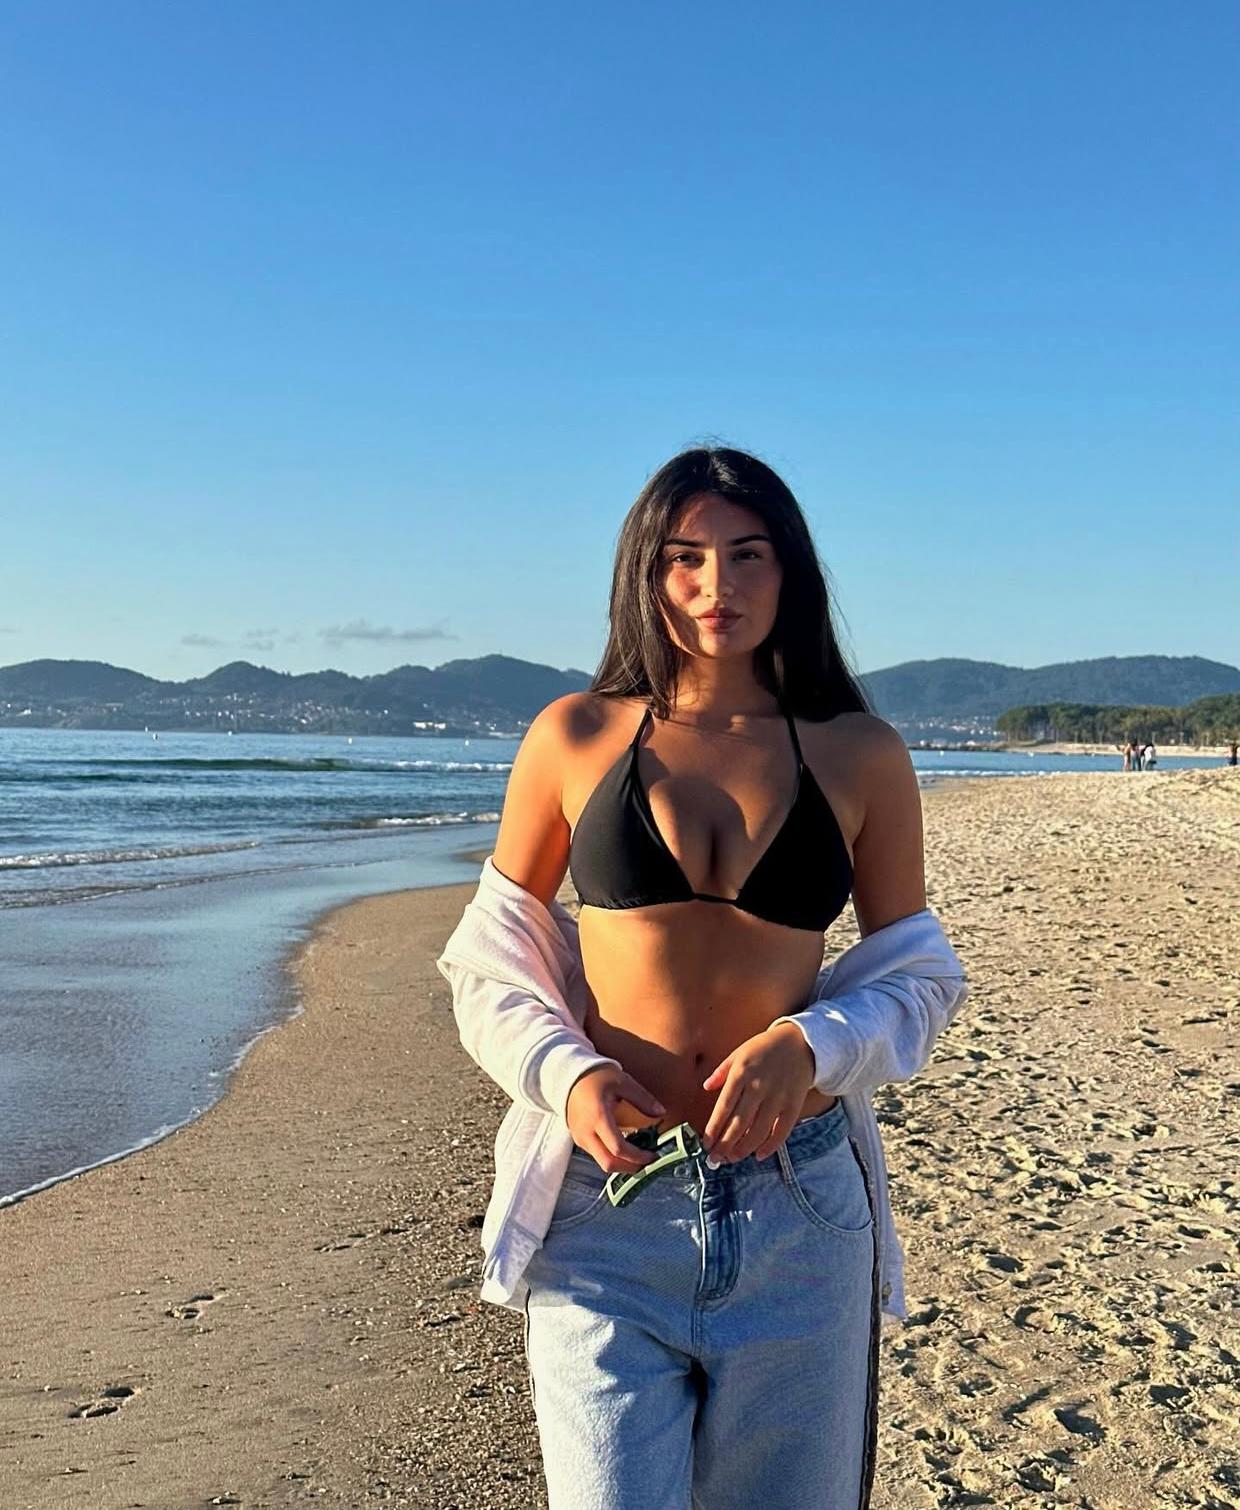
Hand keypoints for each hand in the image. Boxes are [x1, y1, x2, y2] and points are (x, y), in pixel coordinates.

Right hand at [565, 1064, 666, 1175]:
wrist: (570, 1076)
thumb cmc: (597, 1077)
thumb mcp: (623, 1082)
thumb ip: (642, 1099)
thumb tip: (661, 1112)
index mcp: (598, 1117)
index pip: (618, 1148)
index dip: (638, 1157)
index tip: (653, 1155)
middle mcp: (586, 1132)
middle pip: (609, 1163)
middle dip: (630, 1167)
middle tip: (647, 1162)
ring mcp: (580, 1138)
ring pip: (602, 1162)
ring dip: (621, 1164)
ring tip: (638, 1155)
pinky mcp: (578, 1139)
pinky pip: (596, 1155)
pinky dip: (612, 1157)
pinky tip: (623, 1147)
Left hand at [700, 1022, 815, 1162]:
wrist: (801, 1042)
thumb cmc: (764, 1048)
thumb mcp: (739, 1052)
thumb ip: (722, 1071)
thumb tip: (706, 1087)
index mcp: (742, 1072)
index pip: (724, 1106)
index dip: (714, 1128)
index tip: (706, 1143)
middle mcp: (759, 1086)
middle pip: (740, 1122)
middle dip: (725, 1144)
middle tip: (716, 1159)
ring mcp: (778, 1096)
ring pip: (759, 1130)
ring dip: (744, 1148)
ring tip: (732, 1158)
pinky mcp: (794, 1104)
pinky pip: (782, 1130)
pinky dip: (771, 1146)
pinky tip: (759, 1155)